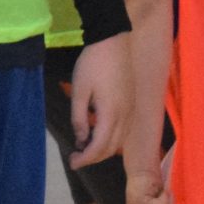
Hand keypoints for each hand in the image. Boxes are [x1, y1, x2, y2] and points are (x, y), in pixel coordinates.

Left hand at [66, 33, 130, 166]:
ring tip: (83, 147)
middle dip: (93, 157)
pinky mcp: (132, 103)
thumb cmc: (92, 64)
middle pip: (111, 148)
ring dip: (103, 149)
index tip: (72, 162)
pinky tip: (97, 133)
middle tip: (75, 157)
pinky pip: (124, 130)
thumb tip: (81, 138)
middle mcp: (126, 116)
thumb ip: (79, 117)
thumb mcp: (79, 90)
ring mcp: (131, 110)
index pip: (99, 147)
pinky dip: (111, 138)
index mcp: (112, 114)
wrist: (113, 40)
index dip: (85, 159)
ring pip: (119, 140)